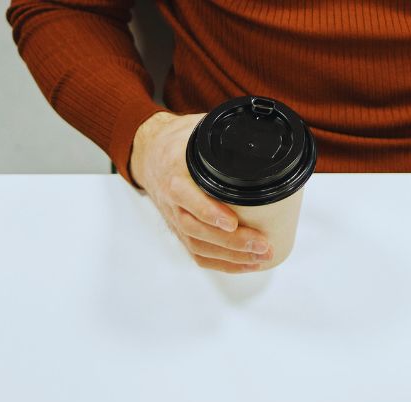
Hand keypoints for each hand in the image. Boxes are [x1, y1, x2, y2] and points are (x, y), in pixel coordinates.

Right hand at [130, 111, 272, 272]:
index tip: (232, 222)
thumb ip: (223, 132)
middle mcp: (172, 201)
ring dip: (231, 256)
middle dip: (231, 242)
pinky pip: (198, 253)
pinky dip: (222, 264)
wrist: (148, 153)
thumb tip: (260, 135)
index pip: (186, 196)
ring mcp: (175, 218)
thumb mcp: (197, 128)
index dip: (209, 212)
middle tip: (262, 245)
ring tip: (261, 257)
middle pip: (197, 228)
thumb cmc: (177, 141)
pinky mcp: (181, 231)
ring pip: (198, 245)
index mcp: (174, 173)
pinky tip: (245, 264)